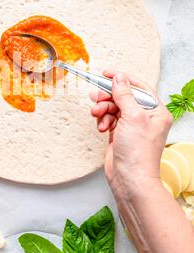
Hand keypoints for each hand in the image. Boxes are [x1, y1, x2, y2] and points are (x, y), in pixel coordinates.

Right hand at [90, 71, 172, 197]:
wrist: (130, 179)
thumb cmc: (138, 153)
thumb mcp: (133, 117)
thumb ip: (124, 94)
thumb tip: (119, 78)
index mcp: (156, 111)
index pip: (139, 87)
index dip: (122, 78)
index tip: (106, 73)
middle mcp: (145, 117)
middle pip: (123, 96)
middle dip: (108, 97)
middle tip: (96, 97)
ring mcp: (132, 126)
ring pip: (113, 107)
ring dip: (103, 110)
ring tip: (97, 115)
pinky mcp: (120, 134)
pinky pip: (108, 119)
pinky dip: (103, 121)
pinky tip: (102, 128)